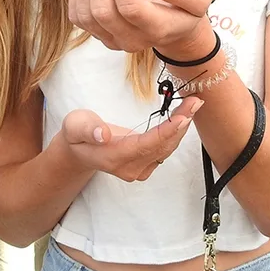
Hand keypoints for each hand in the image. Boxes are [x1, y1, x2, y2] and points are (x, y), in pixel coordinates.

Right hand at [61, 97, 203, 181]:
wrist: (78, 151)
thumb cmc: (76, 134)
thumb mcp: (74, 126)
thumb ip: (88, 129)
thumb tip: (103, 135)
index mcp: (113, 157)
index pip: (146, 145)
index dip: (166, 132)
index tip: (183, 116)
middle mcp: (130, 168)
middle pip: (162, 147)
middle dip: (181, 124)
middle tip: (195, 102)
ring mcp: (138, 169)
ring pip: (166, 149)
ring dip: (181, 127)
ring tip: (193, 104)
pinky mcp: (145, 164)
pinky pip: (165, 149)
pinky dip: (176, 132)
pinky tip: (183, 116)